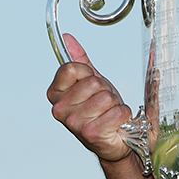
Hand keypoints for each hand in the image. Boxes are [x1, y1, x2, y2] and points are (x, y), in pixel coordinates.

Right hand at [46, 33, 132, 162]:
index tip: (92, 85)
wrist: (115, 141)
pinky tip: (116, 124)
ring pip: (106, 97)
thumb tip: (67, 37)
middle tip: (105, 104)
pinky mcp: (91, 134)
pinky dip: (124, 115)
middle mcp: (60, 109)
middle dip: (106, 90)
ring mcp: (74, 123)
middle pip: (93, 82)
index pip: (71, 68)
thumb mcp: (90, 81)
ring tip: (110, 114)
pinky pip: (117, 112)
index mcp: (55, 93)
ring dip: (115, 104)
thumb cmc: (101, 110)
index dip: (89, 73)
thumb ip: (79, 60)